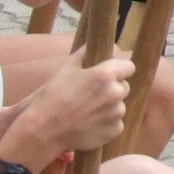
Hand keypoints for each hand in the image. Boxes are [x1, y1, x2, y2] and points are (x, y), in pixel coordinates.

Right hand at [11, 54, 134, 168]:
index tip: (109, 74)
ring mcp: (116, 114)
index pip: (129, 67)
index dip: (119, 69)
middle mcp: (115, 93)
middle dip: (112, 89)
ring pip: (119, 106)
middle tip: (91, 94)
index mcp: (106, 75)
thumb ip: (86, 53)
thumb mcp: (67, 68)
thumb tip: (97, 42)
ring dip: (108, 107)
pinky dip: (106, 123)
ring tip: (86, 111)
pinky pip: (116, 123)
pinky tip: (88, 123)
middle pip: (124, 87)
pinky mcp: (114, 131)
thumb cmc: (53, 97)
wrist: (44, 130)